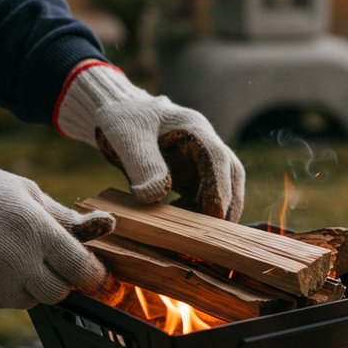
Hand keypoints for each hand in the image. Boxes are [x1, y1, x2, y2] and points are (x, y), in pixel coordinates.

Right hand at [0, 146, 113, 307]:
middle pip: (59, 292)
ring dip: (34, 284)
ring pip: (34, 300)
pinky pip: (7, 300)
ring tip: (15, 255)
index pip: (81, 269)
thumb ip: (66, 218)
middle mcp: (21, 262)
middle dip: (61, 280)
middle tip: (49, 261)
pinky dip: (7, 288)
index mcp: (38, 232)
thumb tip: (108, 224)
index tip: (92, 272)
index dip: (92, 274)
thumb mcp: (30, 194)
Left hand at [54, 61, 245, 221]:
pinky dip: (200, 212)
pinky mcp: (192, 174)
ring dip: (217, 211)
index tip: (214, 213)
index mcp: (193, 127)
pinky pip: (205, 195)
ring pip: (224, 186)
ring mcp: (200, 159)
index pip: (217, 157)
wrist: (116, 114)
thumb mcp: (126, 138)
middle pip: (231, 173)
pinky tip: (183, 224)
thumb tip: (156, 197)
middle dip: (228, 204)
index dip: (219, 185)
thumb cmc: (121, 120)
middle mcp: (204, 143)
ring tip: (195, 233)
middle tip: (215, 234)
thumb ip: (142, 165)